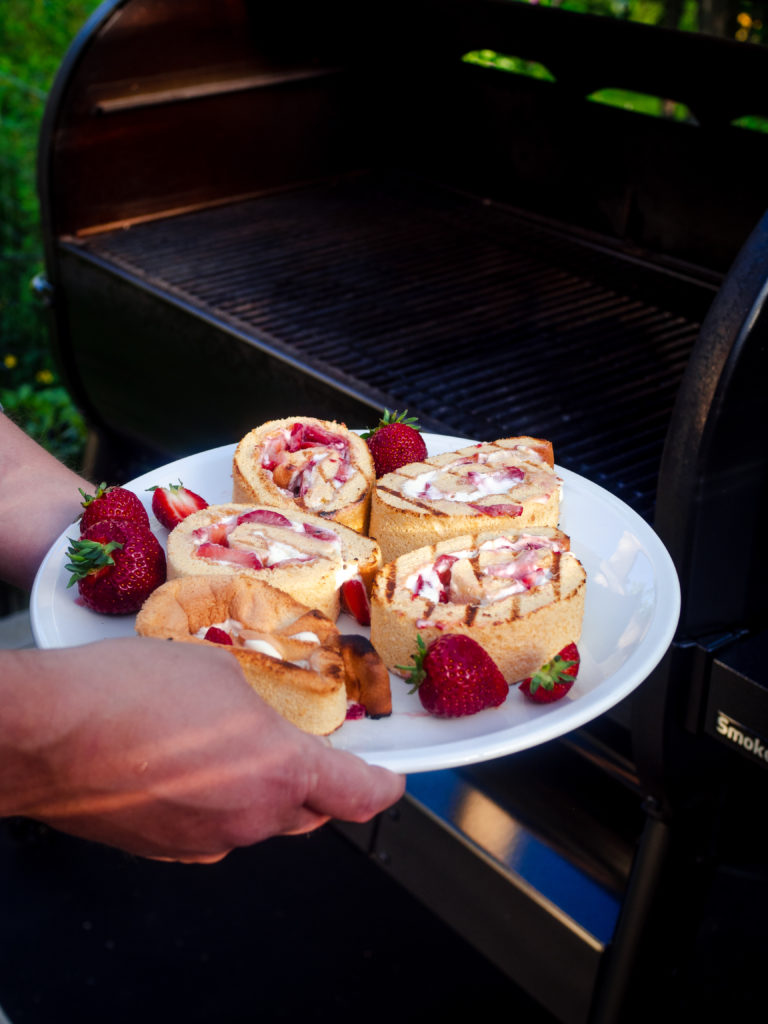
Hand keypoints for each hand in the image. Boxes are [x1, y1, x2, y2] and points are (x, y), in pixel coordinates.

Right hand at [2, 637, 404, 862]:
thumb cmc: (125, 693)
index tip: (391, 780)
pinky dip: (218, 804)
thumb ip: (262, 694)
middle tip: (301, 746)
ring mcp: (207, 842)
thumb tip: (268, 700)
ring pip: (260, 821)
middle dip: (319, 784)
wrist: (46, 734)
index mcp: (279, 770)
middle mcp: (251, 816)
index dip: (383, 788)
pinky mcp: (167, 851)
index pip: (358, 796)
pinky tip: (189, 766)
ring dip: (261, 791)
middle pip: (312, 812)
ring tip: (226, 744)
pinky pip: (215, 831)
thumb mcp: (218, 667)